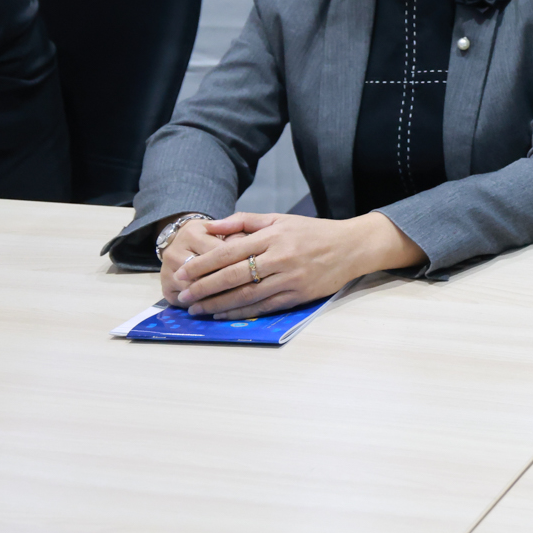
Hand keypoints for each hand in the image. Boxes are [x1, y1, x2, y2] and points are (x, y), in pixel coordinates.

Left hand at [171, 212, 425, 319]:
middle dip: (203, 287)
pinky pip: (262, 306)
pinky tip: (222, 313)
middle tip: (181, 295)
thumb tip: (211, 226)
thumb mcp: (280, 219)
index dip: (203, 265)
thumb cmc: (312, 231)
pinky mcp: (297, 296)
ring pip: (245, 295)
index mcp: (273, 236)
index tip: (183, 273)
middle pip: (233, 275)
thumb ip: (245, 222)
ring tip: (196, 309)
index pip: (229, 251)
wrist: (351, 247)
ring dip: (216, 304)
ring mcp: (289, 279)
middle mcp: (280, 257)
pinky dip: (239, 311)